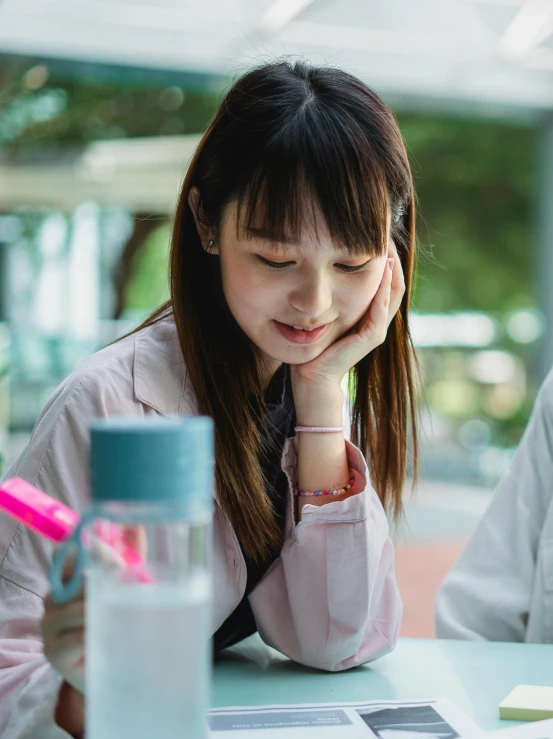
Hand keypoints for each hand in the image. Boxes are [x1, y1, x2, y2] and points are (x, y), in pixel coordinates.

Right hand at [41, 526, 143, 694]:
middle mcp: (53, 597)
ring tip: (123, 615)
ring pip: (76, 608)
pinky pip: (75, 637)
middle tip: (130, 585)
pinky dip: (96, 635)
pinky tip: (110, 637)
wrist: (116, 668)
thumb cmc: (120, 619)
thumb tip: (137, 520)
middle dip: (105, 580)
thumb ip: (130, 552)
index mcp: (68, 577)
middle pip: (73, 578)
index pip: (67, 551)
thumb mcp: (128, 582)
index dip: (94, 551)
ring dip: (103, 610)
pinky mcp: (53, 652)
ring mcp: (49, 625)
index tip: (119, 559)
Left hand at [292, 245, 404, 389]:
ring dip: (391, 269)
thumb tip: (322, 264)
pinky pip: (381, 309)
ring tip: (387, 245)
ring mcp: (377, 329)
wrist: (312, 376)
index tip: (377, 233)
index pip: (386, 280)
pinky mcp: (371, 337)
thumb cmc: (314, 344)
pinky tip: (380, 271)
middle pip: (396, 282)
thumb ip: (331, 293)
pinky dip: (382, 290)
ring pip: (394, 292)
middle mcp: (378, 319)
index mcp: (370, 313)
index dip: (385, 257)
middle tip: (386, 231)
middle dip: (392, 256)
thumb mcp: (325, 311)